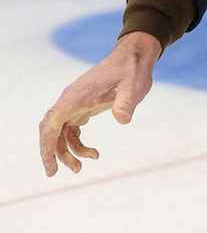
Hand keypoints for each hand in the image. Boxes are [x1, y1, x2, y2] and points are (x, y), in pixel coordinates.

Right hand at [39, 32, 158, 175]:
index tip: (49, 163)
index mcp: (75, 97)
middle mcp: (69, 101)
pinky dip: (76, 143)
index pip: (51, 122)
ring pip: (59, 132)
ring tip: (80, 168)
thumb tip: (123, 119)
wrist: (132, 59)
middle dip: (50, 152)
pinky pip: (70, 130)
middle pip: (50, 130)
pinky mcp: (82, 107)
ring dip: (66, 151)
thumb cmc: (131, 72)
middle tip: (53, 174)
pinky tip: (93, 153)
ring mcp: (74, 104)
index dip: (47, 144)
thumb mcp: (133, 87)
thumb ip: (126, 103)